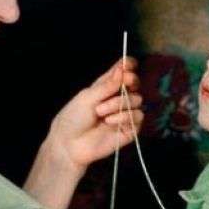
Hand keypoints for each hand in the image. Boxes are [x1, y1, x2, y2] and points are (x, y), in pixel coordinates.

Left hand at [45, 57, 142, 174]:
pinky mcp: (130, 129)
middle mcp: (117, 98)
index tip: (128, 64)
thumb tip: (122, 70)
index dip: (128, 65)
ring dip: (120, 103)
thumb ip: (106, 85)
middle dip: (130, 81)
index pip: (123, 71)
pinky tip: (110, 121)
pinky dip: (124, 117)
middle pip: (135, 83)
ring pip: (137, 100)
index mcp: (106, 86)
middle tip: (123, 83)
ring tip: (101, 112)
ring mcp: (124, 113)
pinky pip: (138, 117)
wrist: (70, 144)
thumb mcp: (87, 97)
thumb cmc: (73, 118)